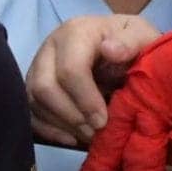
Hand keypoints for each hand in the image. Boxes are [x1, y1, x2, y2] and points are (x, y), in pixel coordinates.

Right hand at [26, 13, 163, 145]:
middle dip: (71, 116)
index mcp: (76, 32)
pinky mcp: (33, 85)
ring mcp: (37, 66)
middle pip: (44, 87)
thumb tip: (110, 50)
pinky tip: (72, 138)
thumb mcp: (141, 36)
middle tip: (95, 131)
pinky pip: (30, 112)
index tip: (103, 120)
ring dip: (61, 125)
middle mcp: (50, 47)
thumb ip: (131, 42)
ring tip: (89, 135)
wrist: (121, 45)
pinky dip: (48, 130)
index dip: (85, 99)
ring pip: (34, 101)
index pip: (70, 69)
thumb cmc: (132, 43)